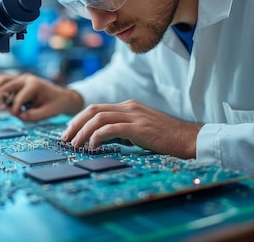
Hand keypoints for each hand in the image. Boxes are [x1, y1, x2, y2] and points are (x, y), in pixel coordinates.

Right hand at [0, 72, 83, 121]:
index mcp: (34, 85)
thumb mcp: (48, 113)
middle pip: (5, 85)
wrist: (61, 97)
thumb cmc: (56, 104)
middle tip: (5, 109)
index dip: (15, 109)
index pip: (19, 97)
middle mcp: (26, 79)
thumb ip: (34, 116)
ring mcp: (21, 79)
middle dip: (2, 99)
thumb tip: (20, 115)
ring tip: (1, 104)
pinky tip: (4, 102)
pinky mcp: (18, 82)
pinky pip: (3, 83)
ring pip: (1, 80)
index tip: (16, 115)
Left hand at [61, 99, 201, 158]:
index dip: (80, 120)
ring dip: (83, 132)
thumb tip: (105, 139)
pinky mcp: (137, 127)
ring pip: (98, 118)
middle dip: (75, 124)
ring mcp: (133, 115)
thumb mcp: (141, 130)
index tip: (70, 132)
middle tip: (66, 138)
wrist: (187, 139)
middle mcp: (129, 107)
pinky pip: (110, 128)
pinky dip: (97, 137)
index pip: (97, 108)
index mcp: (129, 106)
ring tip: (76, 145)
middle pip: (93, 110)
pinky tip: (93, 147)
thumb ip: (123, 130)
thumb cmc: (166, 138)